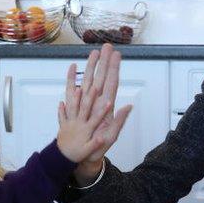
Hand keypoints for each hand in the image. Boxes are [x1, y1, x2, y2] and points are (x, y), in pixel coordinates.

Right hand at [64, 44, 131, 185]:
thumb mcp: (111, 136)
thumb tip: (129, 106)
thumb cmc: (99, 148)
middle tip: (106, 46)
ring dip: (92, 67)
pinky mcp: (78, 108)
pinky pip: (74, 90)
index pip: (111, 83)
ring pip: (90, 81)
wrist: (85, 157)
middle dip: (104, 62)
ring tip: (94, 52)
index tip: (115, 54)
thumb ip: (120, 121)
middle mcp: (97, 103)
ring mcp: (87, 104)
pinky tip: (74, 69)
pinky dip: (74, 79)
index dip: (113, 68)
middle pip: (102, 77)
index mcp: (106, 107)